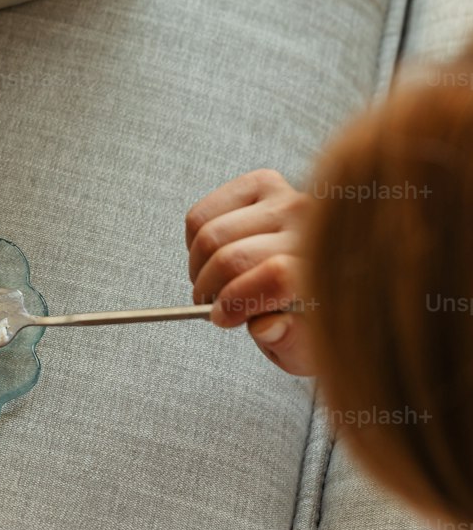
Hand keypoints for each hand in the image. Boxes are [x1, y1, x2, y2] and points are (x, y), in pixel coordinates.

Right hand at [185, 168, 314, 374]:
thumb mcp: (311, 345)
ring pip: (209, 234)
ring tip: (211, 283)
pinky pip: (202, 214)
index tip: (223, 318)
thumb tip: (268, 326)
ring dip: (198, 267)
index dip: (237, 302)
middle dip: (209, 289)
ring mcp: (285, 198)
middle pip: (234, 256)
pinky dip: (193, 240)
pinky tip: (212, 255)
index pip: (275, 276)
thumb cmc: (319, 312)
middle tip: (211, 305)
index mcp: (328, 267)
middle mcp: (310, 225)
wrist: (336, 269)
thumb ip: (291, 340)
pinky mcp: (262, 183)